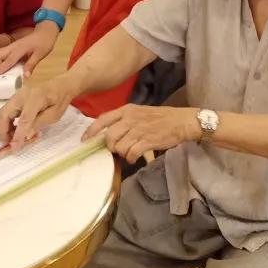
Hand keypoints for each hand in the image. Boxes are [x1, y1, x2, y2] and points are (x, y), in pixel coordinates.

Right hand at [0, 22, 58, 74]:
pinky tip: (7, 67)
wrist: (45, 31)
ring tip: (2, 72)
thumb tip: (25, 76)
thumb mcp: (40, 55)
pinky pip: (3, 53)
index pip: (9, 59)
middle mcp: (13, 46)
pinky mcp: (13, 46)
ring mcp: (12, 46)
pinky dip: (1, 60)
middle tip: (1, 75)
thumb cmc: (44, 43)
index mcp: (20, 49)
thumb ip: (31, 65)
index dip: (2, 68)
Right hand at [0, 75, 76, 148]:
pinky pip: (5, 112)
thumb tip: (25, 135)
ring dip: (3, 128)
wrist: (60, 84)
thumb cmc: (60, 99)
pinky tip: (16, 129)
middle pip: (3, 115)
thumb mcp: (55, 114)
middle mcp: (21, 96)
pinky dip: (6, 123)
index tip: (14, 147)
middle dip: (2, 132)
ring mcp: (16, 96)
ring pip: (1, 114)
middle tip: (9, 144)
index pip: (23, 119)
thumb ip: (39, 124)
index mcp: (35, 98)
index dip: (18, 134)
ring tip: (13, 138)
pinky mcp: (15, 99)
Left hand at [83, 105, 200, 163]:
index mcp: (127, 110)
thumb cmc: (161, 118)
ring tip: (130, 152)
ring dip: (122, 153)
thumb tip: (108, 135)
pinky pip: (131, 153)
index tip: (85, 140)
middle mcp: (130, 118)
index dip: (91, 131)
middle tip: (117, 150)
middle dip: (110, 147)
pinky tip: (135, 157)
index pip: (103, 119)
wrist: (182, 121)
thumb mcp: (139, 113)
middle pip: (109, 136)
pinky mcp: (147, 140)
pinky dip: (130, 158)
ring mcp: (139, 129)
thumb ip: (124, 121)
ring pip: (119, 146)